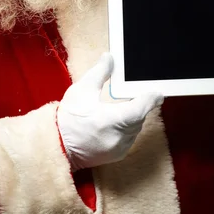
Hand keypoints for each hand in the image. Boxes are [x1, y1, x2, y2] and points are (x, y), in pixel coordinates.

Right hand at [57, 53, 163, 170]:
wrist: (56, 145)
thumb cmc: (67, 118)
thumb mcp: (82, 90)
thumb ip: (100, 73)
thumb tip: (109, 57)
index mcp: (110, 121)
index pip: (139, 110)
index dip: (150, 100)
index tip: (157, 93)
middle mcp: (117, 138)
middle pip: (139, 118)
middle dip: (139, 106)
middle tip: (136, 94)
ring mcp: (118, 149)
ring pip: (136, 129)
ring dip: (133, 118)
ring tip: (123, 107)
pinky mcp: (116, 155)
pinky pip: (130, 139)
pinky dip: (127, 129)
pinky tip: (117, 121)